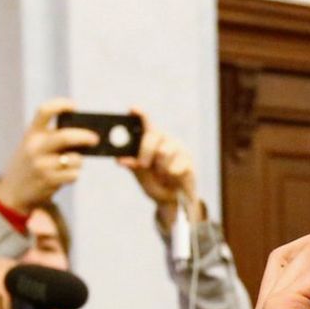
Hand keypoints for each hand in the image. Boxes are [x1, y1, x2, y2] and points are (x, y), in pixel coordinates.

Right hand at [0, 98, 99, 213]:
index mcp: (32, 134)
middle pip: (65, 137)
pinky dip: (75, 174)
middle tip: (95, 139)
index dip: (60, 105)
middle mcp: (35, 147)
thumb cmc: (32, 164)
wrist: (13, 191)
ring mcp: (41, 165)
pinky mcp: (48, 181)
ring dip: (79, 161)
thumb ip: (53, 139)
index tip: (73, 106)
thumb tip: (86, 136)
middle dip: (84, 136)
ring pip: (74, 158)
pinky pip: (74, 174)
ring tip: (71, 163)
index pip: (44, 111)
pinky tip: (65, 176)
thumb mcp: (34, 146)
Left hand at [117, 109, 202, 228]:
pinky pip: (174, 166)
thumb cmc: (154, 182)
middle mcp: (165, 140)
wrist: (172, 199)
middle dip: (144, 152)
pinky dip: (170, 175)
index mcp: (151, 140)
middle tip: (143, 165)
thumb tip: (120, 160)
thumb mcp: (139, 173)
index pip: (145, 123)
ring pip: (163, 152)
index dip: (140, 115)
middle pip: (152, 136)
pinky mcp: (189, 160)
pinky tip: (174, 177)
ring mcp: (179, 148)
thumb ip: (132, 164)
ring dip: (159, 168)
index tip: (132, 108)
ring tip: (162, 174)